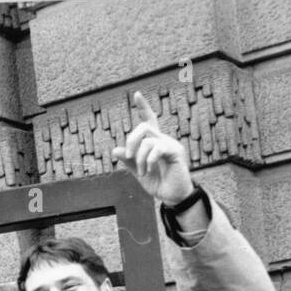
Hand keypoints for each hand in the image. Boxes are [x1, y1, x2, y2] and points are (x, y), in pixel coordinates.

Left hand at [112, 91, 192, 205]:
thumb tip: (114, 150)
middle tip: (128, 156)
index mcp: (153, 142)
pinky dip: (148, 160)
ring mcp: (170, 144)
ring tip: (142, 173)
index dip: (143, 107)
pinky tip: (149, 170)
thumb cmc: (157, 182)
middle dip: (131, 140)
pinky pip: (157, 148)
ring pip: (147, 141)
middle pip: (143, 127)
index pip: (148, 119)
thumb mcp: (138, 171)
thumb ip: (128, 161)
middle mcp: (162, 139)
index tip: (136, 94)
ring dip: (139, 158)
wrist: (172, 196)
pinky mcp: (176, 151)